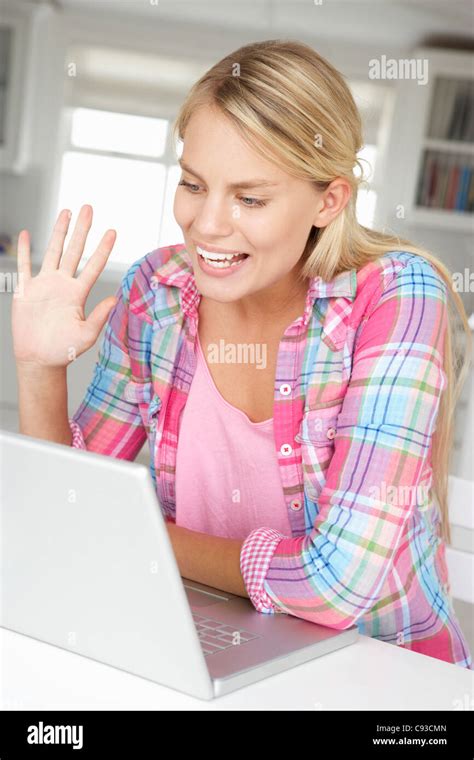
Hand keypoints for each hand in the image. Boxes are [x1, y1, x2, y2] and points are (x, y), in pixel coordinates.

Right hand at [12, 204, 117, 368]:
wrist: (40, 359)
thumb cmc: (65, 350)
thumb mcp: (86, 335)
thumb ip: (99, 316)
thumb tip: (115, 299)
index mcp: (78, 294)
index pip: (93, 266)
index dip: (103, 248)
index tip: (112, 231)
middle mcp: (63, 284)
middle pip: (74, 250)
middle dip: (82, 229)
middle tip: (89, 208)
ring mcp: (45, 285)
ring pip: (52, 251)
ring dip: (59, 232)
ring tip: (66, 212)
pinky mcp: (26, 291)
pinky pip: (24, 267)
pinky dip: (24, 251)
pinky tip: (26, 235)